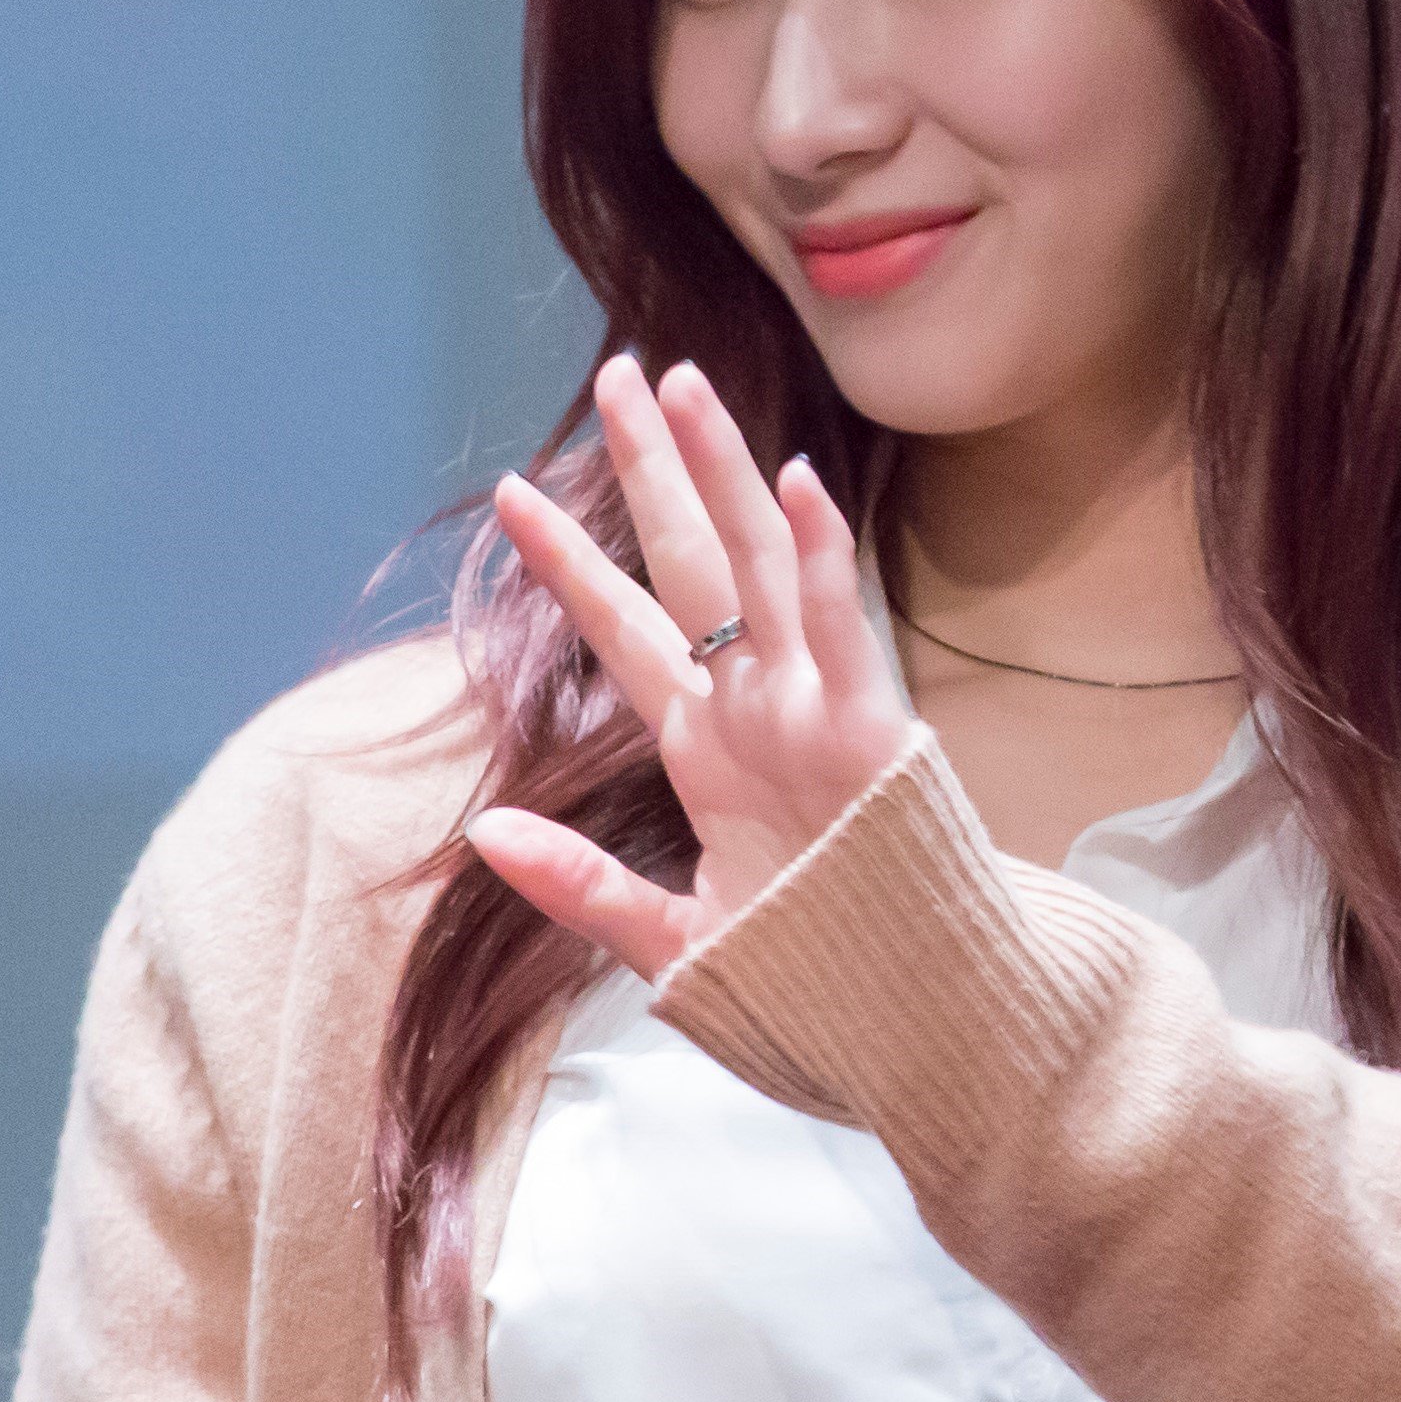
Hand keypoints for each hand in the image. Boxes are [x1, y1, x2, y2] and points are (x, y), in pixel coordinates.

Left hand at [462, 351, 916, 978]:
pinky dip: (818, 557)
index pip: (626, 630)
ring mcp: (812, 713)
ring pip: (760, 568)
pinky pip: (841, 629)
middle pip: (693, 564)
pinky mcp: (868, 735)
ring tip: (683, 384)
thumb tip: (481, 835)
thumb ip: (581, 889)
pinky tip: (795, 481)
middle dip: (654, 470)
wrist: (919, 1029)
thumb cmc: (810, 984)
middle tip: (621, 373)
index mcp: (706, 750)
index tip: (511, 491)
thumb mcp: (672, 945)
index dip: (570, 560)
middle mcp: (753, 711)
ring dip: (722, 475)